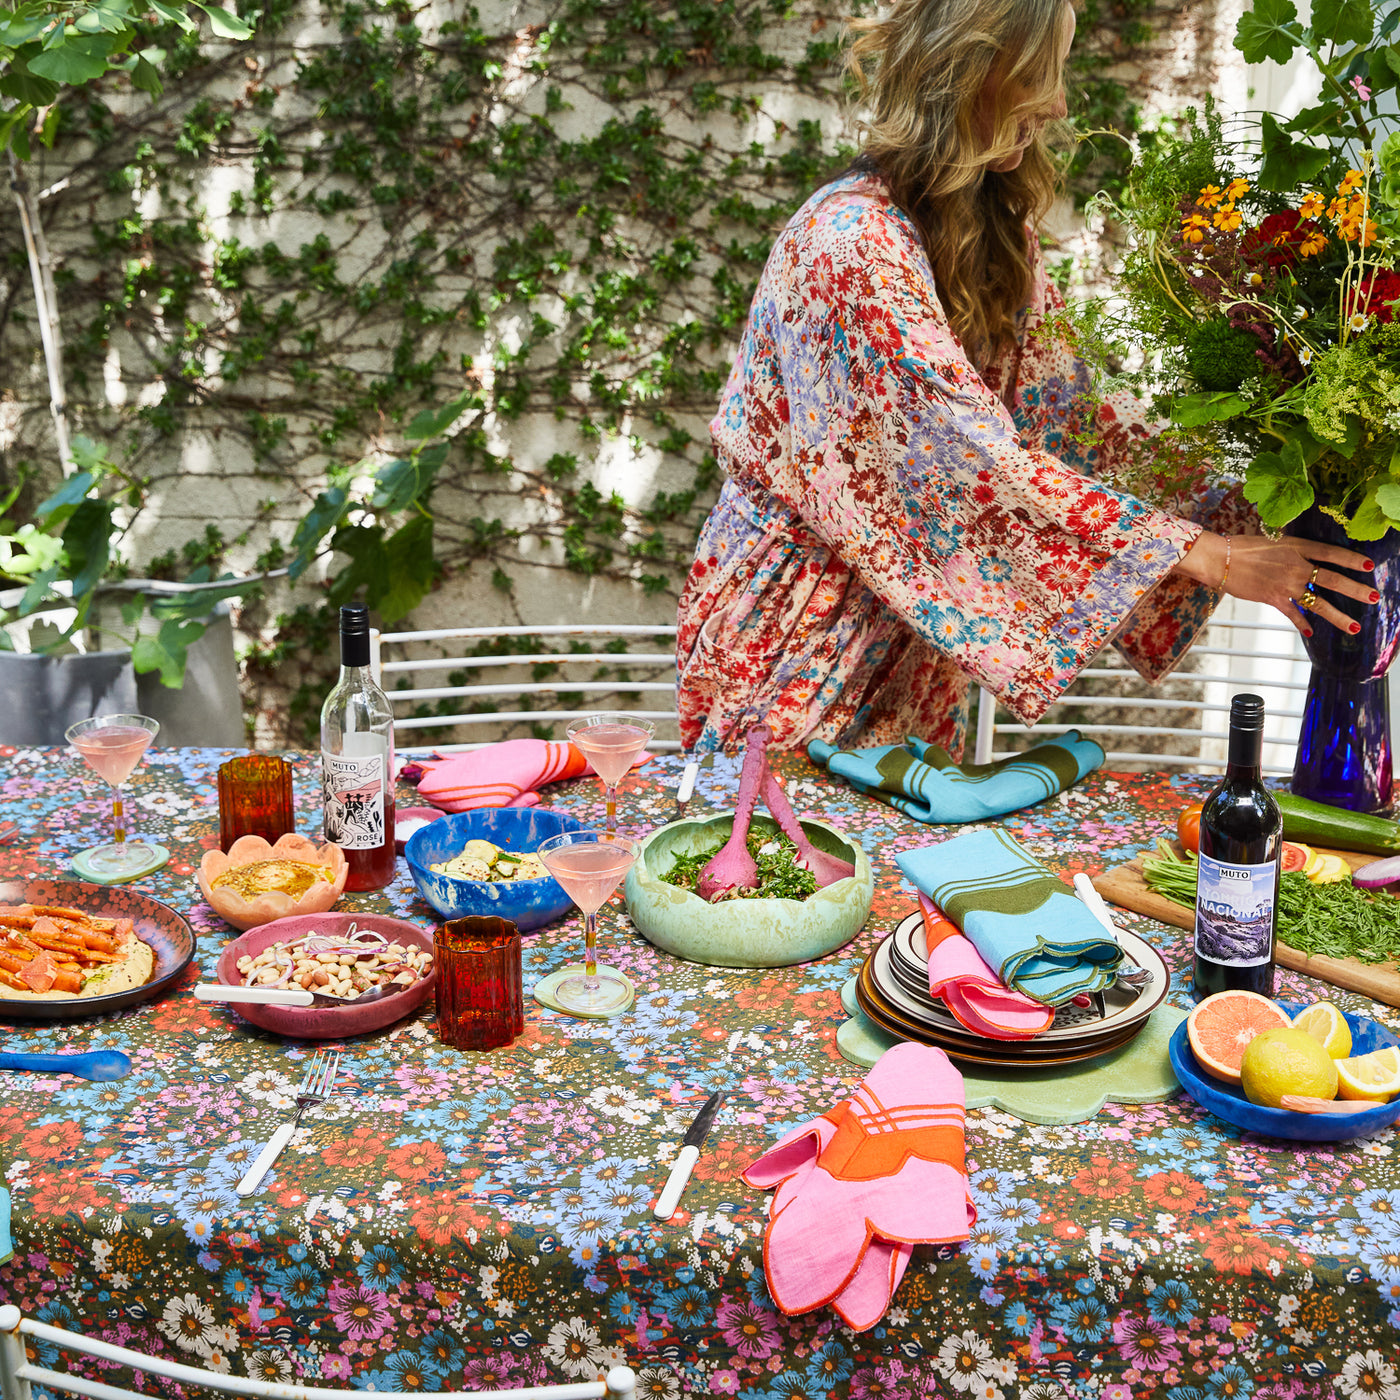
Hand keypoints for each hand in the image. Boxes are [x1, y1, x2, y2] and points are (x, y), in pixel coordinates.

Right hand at [1173, 532, 1376, 635]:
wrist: (1220, 559)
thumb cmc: (1242, 547)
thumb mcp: (1273, 540)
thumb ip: (1292, 549)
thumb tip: (1305, 556)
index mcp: (1297, 547)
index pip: (1331, 553)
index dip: (1351, 559)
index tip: (1369, 566)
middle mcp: (1296, 565)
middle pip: (1333, 579)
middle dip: (1356, 590)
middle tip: (1374, 598)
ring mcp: (1286, 583)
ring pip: (1318, 602)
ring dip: (1338, 616)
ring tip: (1354, 627)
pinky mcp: (1272, 598)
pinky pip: (1293, 613)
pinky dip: (1302, 624)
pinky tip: (1311, 633)